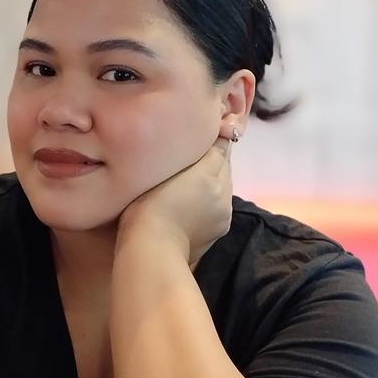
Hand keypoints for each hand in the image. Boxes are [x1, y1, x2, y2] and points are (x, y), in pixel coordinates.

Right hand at [116, 135, 234, 269]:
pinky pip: (215, 209)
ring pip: (220, 189)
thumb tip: (225, 129)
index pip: (222, 148)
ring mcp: (222, 217)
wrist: (151, 249)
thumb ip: (202, 151)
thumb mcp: (172, 169)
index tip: (203, 128)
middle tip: (189, 153)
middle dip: (212, 160)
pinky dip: (207, 202)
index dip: (214, 137)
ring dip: (210, 182)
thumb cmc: (151, 204)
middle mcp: (225, 196)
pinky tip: (190, 203)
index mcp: (214, 176)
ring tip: (187, 180)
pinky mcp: (215, 234)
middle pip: (223, 169)